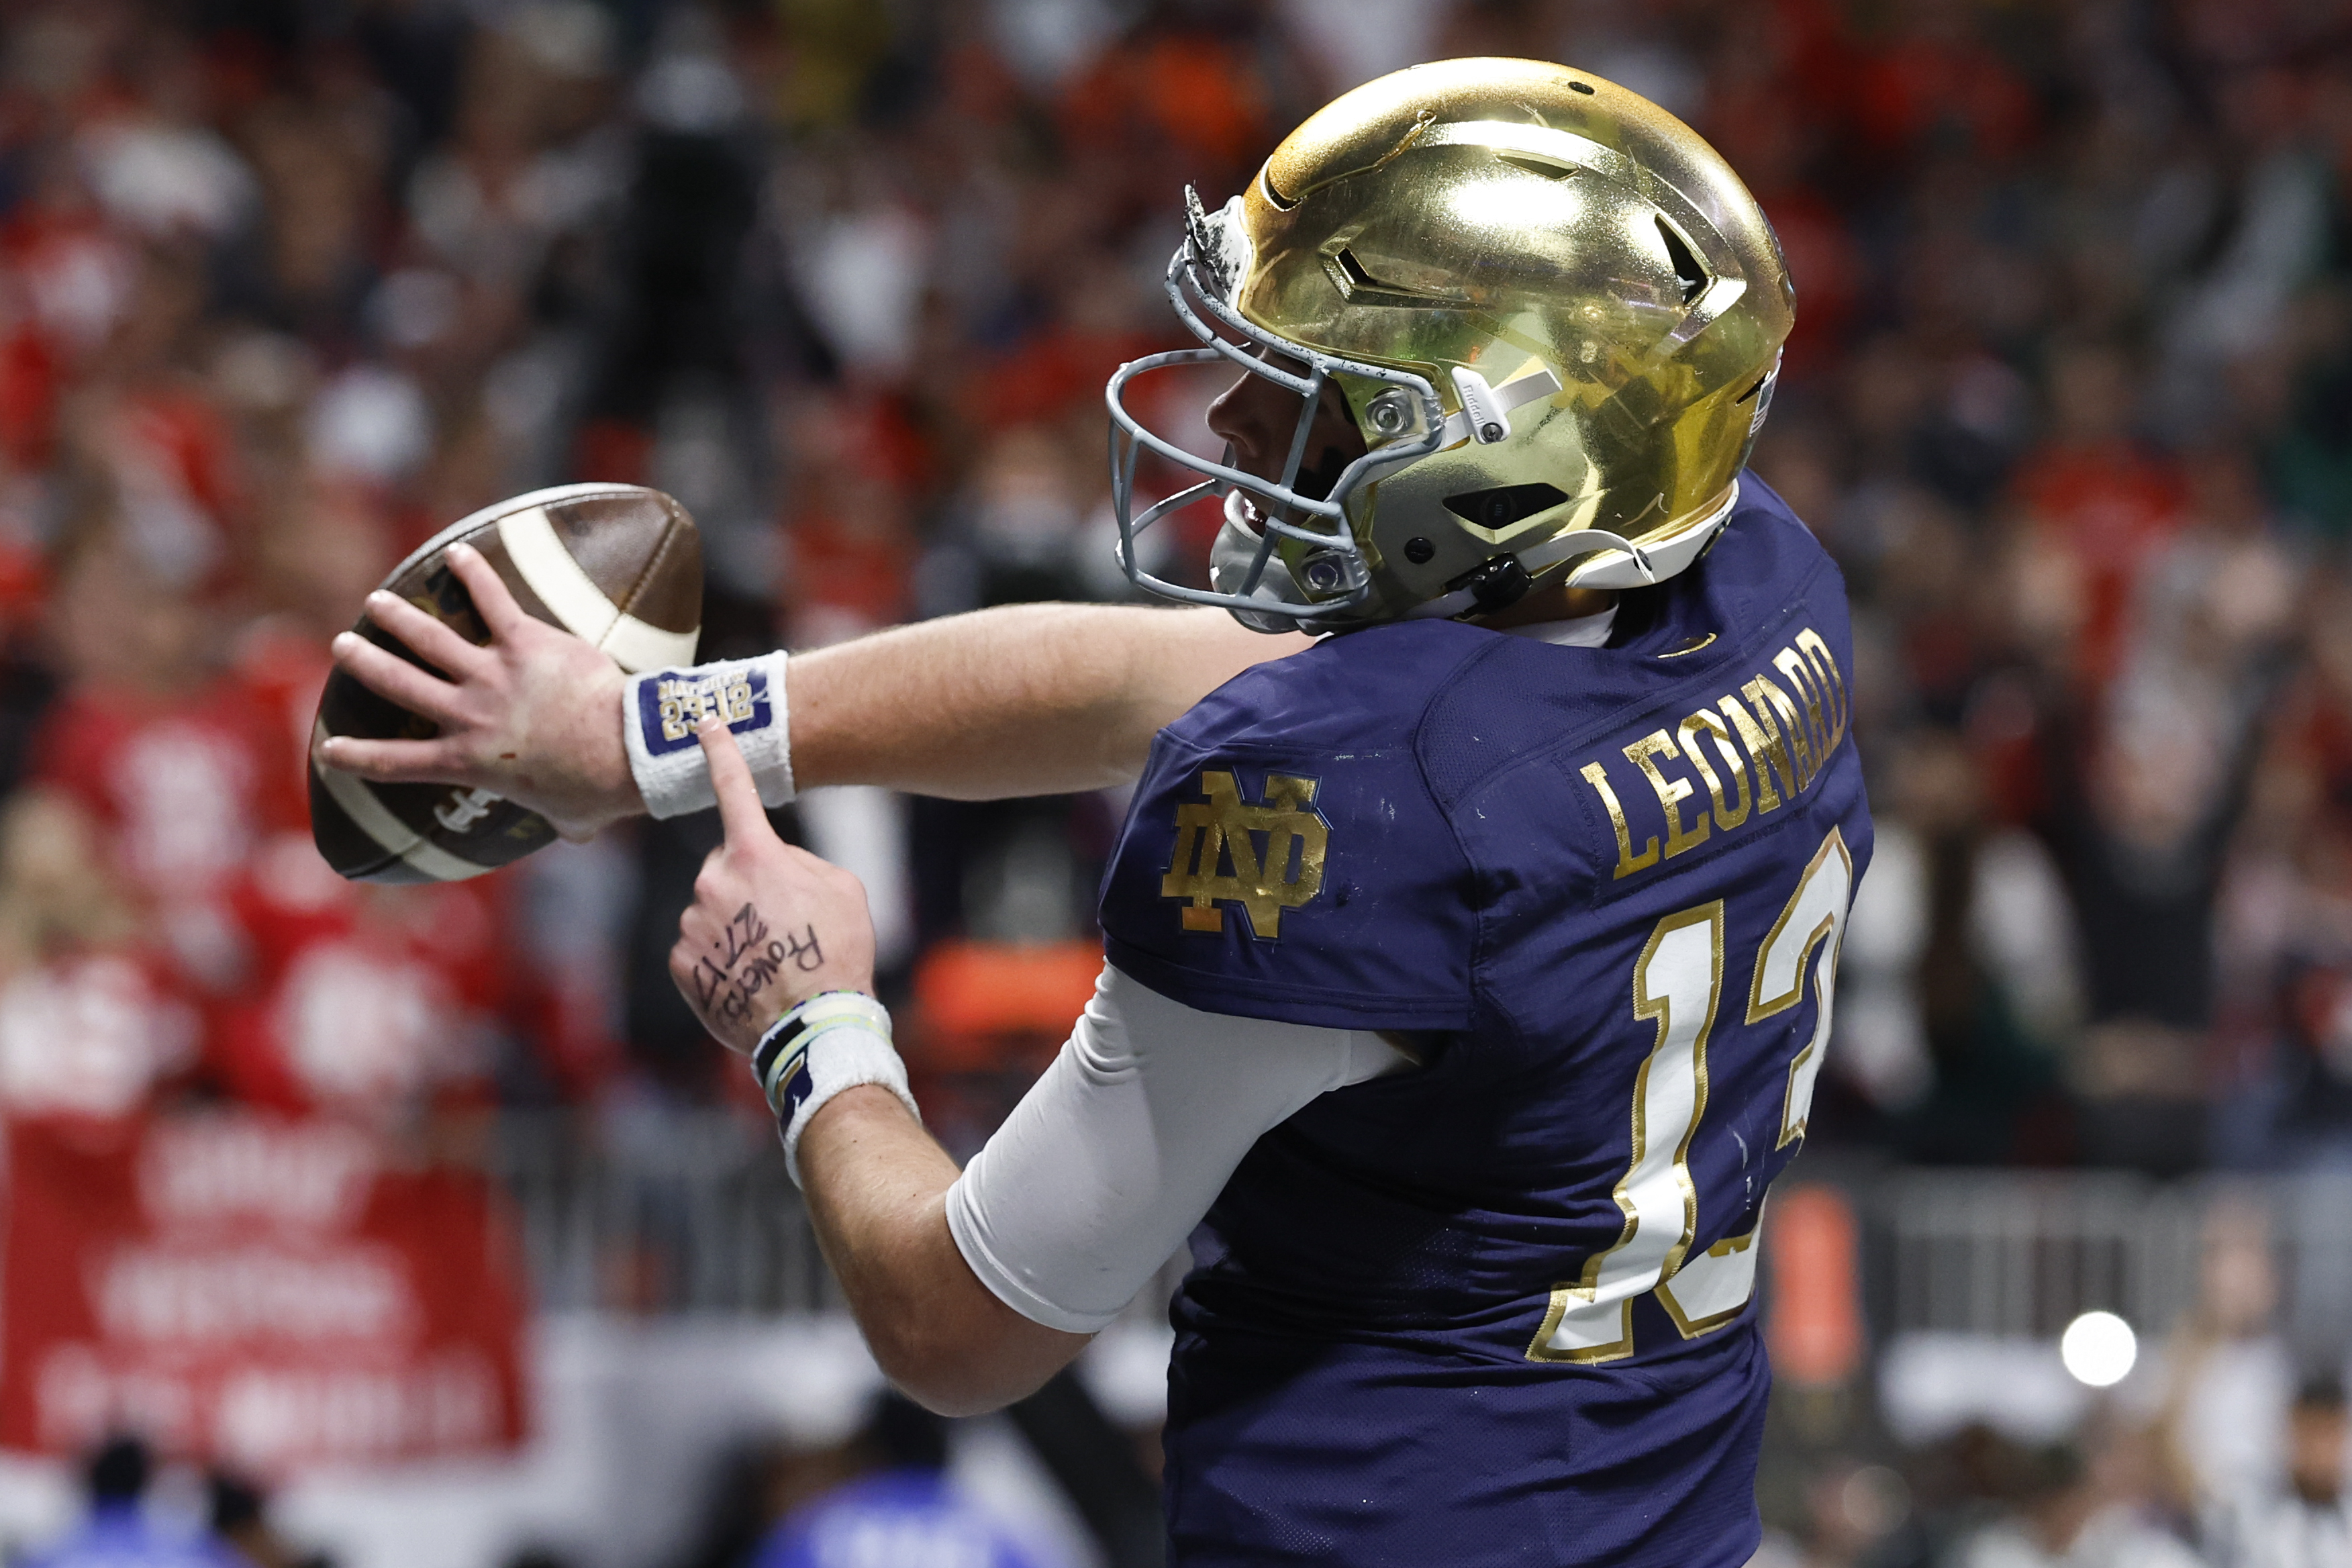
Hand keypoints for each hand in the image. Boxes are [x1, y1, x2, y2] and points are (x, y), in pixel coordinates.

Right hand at [315, 544, 642, 839]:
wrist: (627, 752)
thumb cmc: (599, 789)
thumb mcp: (567, 817)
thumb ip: (561, 820)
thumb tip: (578, 832)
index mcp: (467, 762)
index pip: (396, 761)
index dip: (356, 756)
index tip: (328, 747)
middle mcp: (468, 715)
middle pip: (400, 684)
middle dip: (366, 663)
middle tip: (343, 645)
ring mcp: (493, 675)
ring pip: (430, 639)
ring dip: (399, 618)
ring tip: (377, 602)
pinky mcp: (525, 643)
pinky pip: (493, 600)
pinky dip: (473, 573)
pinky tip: (456, 551)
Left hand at [669, 717, 874, 1052]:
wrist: (814, 1024)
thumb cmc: (838, 952)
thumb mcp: (843, 889)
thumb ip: (799, 862)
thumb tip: (773, 865)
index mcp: (756, 854)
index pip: (734, 789)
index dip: (720, 750)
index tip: (704, 721)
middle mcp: (715, 881)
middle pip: (723, 865)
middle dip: (746, 883)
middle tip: (783, 920)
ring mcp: (694, 924)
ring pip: (710, 910)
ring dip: (733, 925)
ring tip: (770, 958)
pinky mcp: (683, 963)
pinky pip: (699, 948)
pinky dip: (720, 959)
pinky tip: (749, 978)